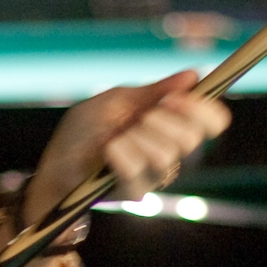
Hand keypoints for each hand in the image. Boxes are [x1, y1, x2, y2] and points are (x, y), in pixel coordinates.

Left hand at [25, 70, 229, 220]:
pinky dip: (123, 154)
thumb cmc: (84, 130)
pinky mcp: (135, 191)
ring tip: (118, 135)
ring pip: (168, 155)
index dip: (202, 108)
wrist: (55, 161)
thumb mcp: (118, 100)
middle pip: (193, 137)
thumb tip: (193, 75)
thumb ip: (155, 91)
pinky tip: (109, 149)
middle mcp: (169, 151)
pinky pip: (140, 172)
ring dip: (139, 137)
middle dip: (165, 119)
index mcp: (171, 125)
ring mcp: (154, 174)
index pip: (211, 122)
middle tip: (142, 115)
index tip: (176, 98)